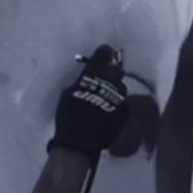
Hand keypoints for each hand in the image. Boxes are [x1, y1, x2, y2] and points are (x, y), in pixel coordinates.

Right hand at [49, 45, 131, 159]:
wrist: (80, 141)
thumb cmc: (68, 116)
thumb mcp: (68, 93)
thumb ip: (81, 82)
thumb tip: (86, 77)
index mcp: (95, 73)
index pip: (104, 54)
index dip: (104, 52)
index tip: (103, 51)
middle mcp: (111, 81)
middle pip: (116, 70)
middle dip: (111, 71)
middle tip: (104, 76)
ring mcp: (120, 96)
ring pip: (120, 86)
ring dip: (114, 88)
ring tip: (106, 95)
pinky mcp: (125, 111)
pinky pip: (121, 102)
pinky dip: (116, 103)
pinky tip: (108, 110)